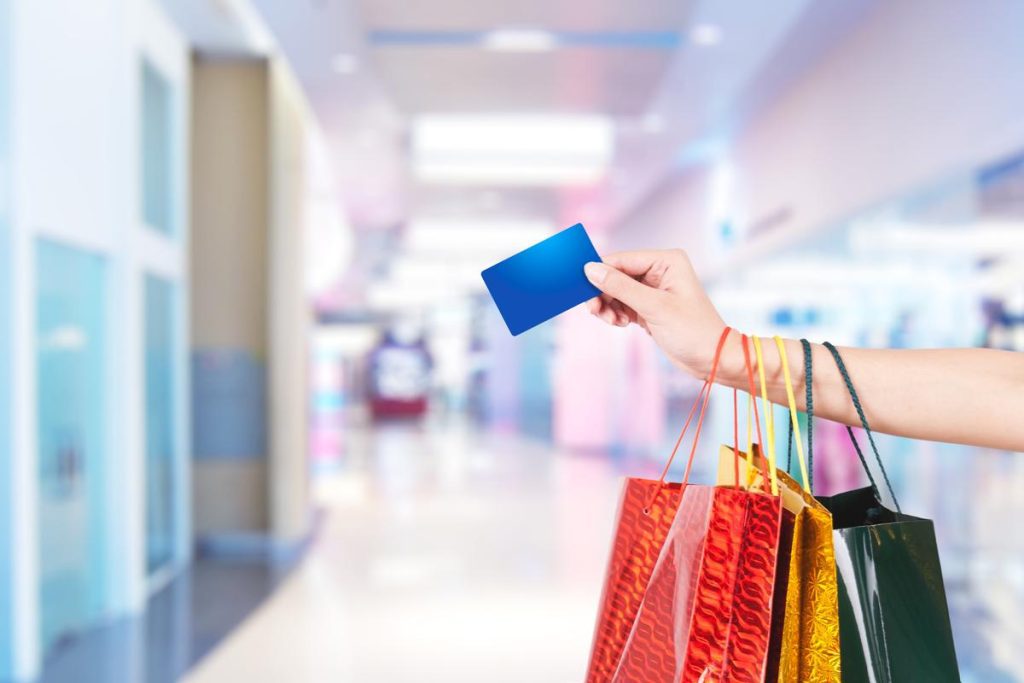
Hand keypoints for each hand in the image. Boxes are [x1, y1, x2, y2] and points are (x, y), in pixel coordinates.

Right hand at [584, 249, 726, 379]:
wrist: (712, 360)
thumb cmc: (693, 331)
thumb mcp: (654, 307)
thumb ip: (620, 287)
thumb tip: (590, 270)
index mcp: (666, 261)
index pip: (622, 260)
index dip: (600, 272)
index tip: (581, 288)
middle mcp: (660, 270)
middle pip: (616, 275)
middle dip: (603, 293)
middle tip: (595, 311)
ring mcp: (653, 289)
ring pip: (616, 291)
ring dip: (608, 306)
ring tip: (613, 321)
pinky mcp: (649, 306)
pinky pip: (622, 304)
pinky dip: (616, 313)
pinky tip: (620, 323)